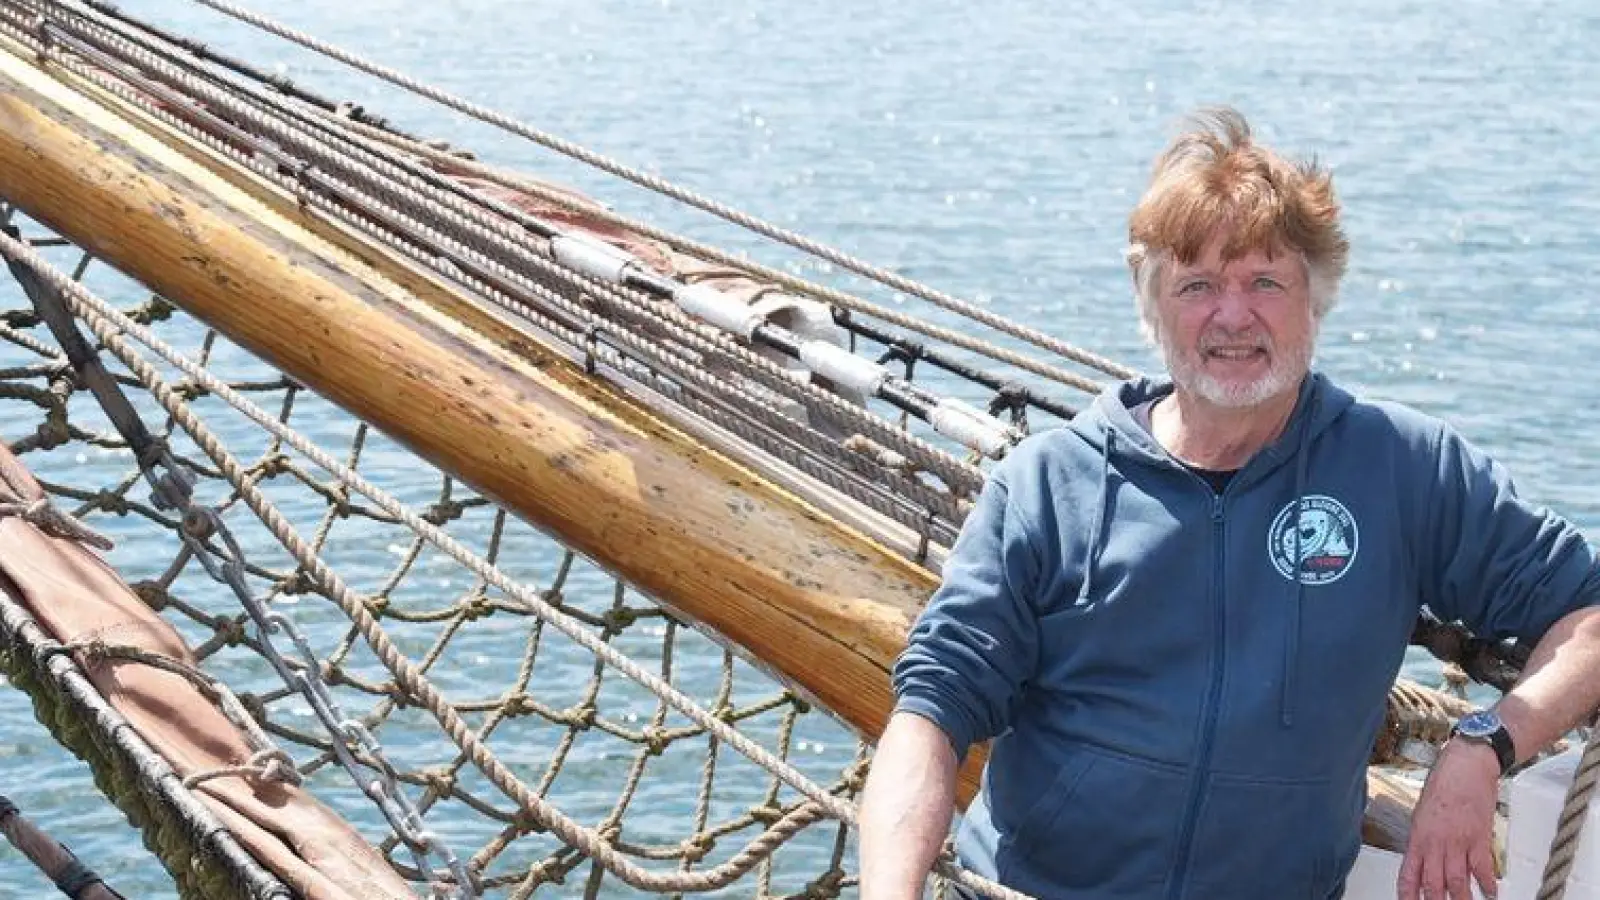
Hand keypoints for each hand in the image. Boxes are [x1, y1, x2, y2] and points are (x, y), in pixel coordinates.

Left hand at [1398, 739, 1500, 899]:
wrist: (1465, 766)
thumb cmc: (1443, 785)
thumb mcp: (1422, 814)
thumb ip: (1424, 840)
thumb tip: (1426, 862)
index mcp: (1418, 837)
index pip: (1408, 874)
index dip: (1408, 894)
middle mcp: (1435, 843)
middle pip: (1433, 884)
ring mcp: (1458, 842)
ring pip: (1457, 881)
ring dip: (1461, 899)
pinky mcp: (1479, 838)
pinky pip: (1482, 868)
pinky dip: (1488, 884)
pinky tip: (1491, 894)